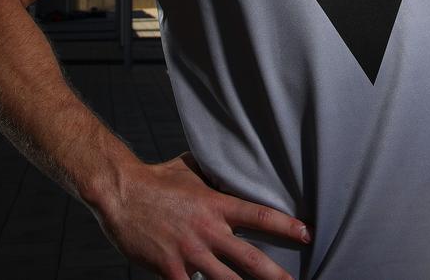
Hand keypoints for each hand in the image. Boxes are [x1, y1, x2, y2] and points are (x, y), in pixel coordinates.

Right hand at [91, 151, 311, 279]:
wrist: (122, 193)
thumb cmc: (157, 178)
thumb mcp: (191, 168)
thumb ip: (214, 173)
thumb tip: (230, 162)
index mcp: (216, 204)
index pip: (258, 215)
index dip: (285, 225)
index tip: (306, 233)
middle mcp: (207, 230)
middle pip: (249, 258)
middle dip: (275, 275)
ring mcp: (189, 252)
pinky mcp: (170, 269)